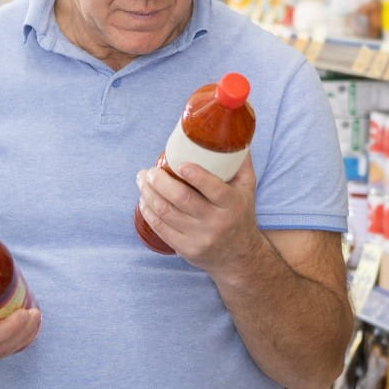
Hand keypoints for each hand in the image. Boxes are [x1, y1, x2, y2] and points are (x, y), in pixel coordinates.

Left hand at [136, 155, 262, 275]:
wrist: (239, 256)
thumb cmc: (240, 213)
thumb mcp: (247, 188)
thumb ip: (240, 160)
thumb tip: (232, 131)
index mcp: (232, 204)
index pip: (214, 188)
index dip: (195, 175)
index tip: (180, 163)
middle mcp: (216, 222)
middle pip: (181, 198)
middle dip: (159, 181)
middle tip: (149, 170)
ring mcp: (199, 238)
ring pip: (165, 212)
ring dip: (148, 193)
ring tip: (141, 180)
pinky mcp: (186, 249)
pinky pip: (160, 228)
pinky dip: (148, 211)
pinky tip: (144, 199)